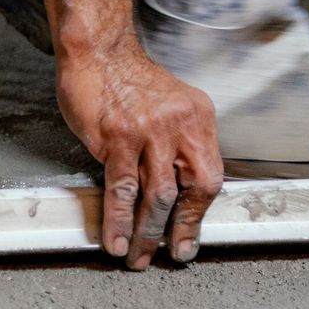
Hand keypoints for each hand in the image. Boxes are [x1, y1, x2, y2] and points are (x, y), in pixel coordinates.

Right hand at [56, 45, 223, 268]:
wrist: (99, 52)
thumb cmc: (129, 83)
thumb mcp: (172, 108)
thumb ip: (179, 144)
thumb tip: (180, 190)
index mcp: (198, 119)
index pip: (209, 177)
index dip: (198, 214)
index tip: (188, 238)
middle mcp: (180, 126)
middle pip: (190, 190)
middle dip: (179, 230)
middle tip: (171, 256)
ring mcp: (149, 132)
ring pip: (157, 195)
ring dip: (147, 233)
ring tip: (137, 256)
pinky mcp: (117, 138)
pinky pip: (122, 189)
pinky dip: (120, 220)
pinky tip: (116, 239)